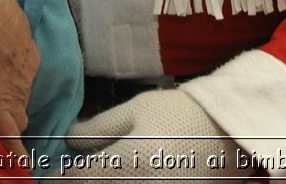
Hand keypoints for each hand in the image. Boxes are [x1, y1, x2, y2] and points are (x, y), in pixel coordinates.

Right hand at [0, 0, 37, 160]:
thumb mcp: (0, 10)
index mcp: (27, 50)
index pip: (23, 74)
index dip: (15, 81)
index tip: (6, 83)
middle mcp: (27, 73)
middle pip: (25, 96)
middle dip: (17, 104)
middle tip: (6, 113)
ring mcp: (16, 91)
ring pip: (18, 113)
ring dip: (11, 121)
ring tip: (6, 137)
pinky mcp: (1, 106)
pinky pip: (10, 132)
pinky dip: (16, 148)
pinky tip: (21, 161)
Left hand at [59, 88, 248, 179]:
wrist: (231, 130)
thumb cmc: (181, 112)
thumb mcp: (137, 109)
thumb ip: (99, 127)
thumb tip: (68, 138)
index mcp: (124, 163)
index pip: (78, 178)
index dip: (60, 175)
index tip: (53, 171)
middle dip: (85, 179)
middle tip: (81, 170)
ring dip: (105, 182)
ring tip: (108, 170)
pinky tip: (130, 177)